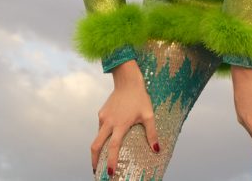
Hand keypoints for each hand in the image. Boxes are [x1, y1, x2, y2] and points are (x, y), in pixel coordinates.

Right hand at [90, 59, 159, 174]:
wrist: (128, 80)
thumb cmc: (140, 97)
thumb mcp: (148, 115)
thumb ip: (152, 133)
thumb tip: (157, 150)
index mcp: (120, 125)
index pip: (113, 147)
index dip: (111, 161)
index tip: (110, 173)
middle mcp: (109, 122)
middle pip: (96, 145)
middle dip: (94, 160)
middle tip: (97, 171)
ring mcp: (103, 117)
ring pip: (98, 136)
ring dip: (99, 147)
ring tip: (104, 156)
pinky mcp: (101, 112)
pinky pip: (101, 126)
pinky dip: (103, 134)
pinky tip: (110, 135)